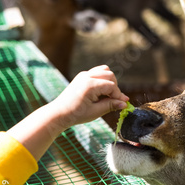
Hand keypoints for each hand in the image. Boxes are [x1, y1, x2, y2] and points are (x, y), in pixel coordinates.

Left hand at [7, 65, 128, 160]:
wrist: (59, 113)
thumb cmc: (77, 114)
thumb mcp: (96, 111)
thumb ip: (111, 105)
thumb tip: (124, 103)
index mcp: (90, 85)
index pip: (111, 86)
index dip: (118, 95)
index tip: (123, 104)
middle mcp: (87, 76)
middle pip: (110, 75)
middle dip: (115, 88)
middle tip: (114, 101)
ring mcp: (84, 75)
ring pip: (104, 71)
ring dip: (110, 82)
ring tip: (107, 95)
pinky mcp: (82, 76)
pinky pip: (98, 72)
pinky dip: (103, 79)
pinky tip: (101, 91)